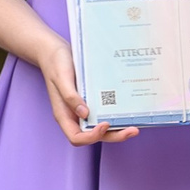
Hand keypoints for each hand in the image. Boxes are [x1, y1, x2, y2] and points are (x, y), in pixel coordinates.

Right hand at [39, 33, 137, 147]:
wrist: (55, 52)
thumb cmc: (55, 64)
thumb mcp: (61, 78)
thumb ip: (70, 96)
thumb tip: (85, 114)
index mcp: (64, 115)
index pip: (77, 137)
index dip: (92, 136)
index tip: (105, 124)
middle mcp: (74, 116)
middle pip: (93, 136)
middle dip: (114, 136)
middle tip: (132, 131)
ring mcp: (83, 110)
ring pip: (101, 128)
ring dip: (117, 130)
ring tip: (134, 126)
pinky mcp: (91, 101)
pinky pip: (103, 114)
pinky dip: (115, 117)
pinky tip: (127, 112)